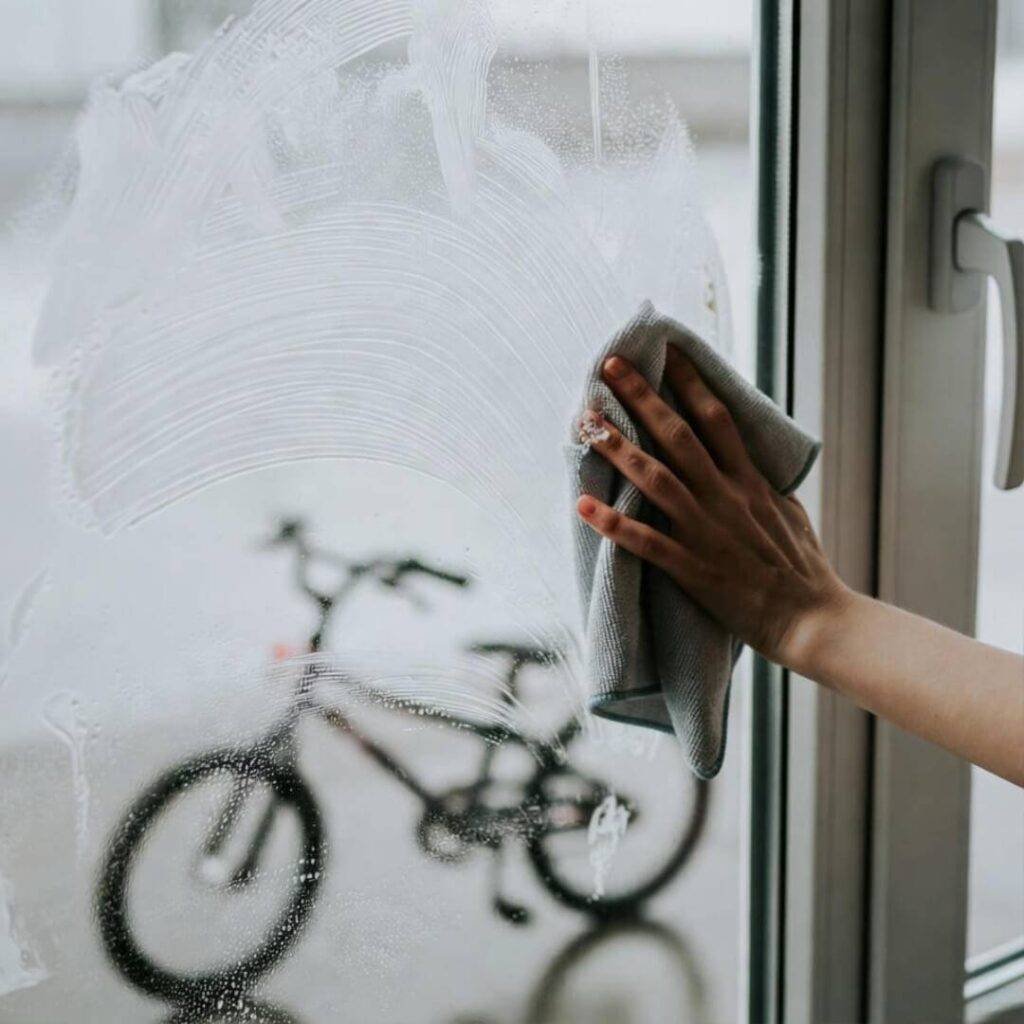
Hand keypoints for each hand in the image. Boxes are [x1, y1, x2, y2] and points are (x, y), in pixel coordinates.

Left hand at [576, 347, 849, 670]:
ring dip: (618, 448)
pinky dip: (613, 523)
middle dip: (641, 397)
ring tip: (585, 424)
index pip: (717, 417)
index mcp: (750, 480)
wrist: (812, 618)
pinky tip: (583, 505)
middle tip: (610, 365)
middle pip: (677, 435)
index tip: (667, 351)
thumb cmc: (802, 567)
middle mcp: (725, 496)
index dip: (690, 381)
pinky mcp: (692, 568)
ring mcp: (706, 531)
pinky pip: (646, 541)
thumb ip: (762, 481)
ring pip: (656, 479)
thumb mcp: (788, 510)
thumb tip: (748, 456)